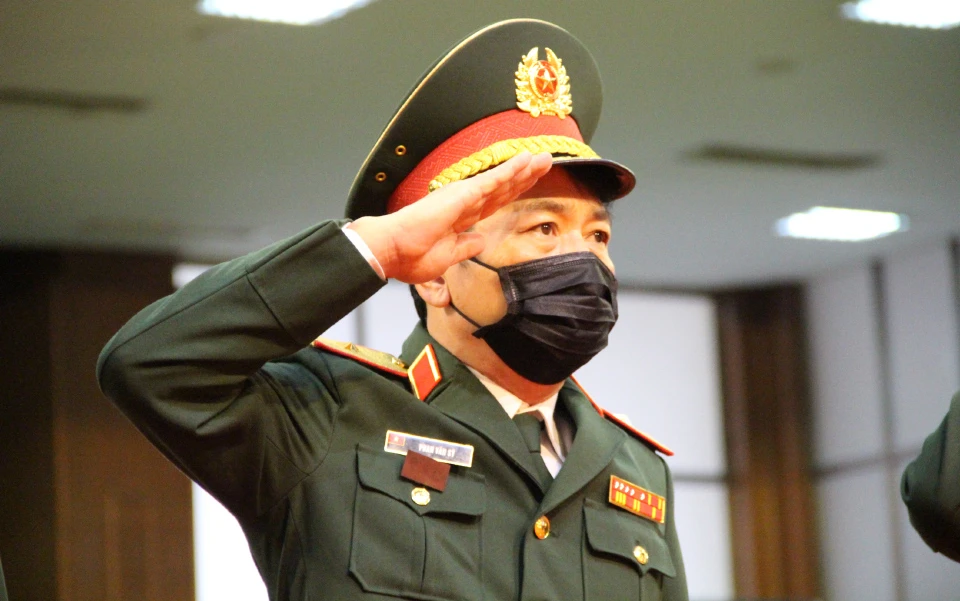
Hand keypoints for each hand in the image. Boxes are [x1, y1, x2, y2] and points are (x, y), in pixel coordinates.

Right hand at [348, 151, 551, 283]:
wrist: (393, 252)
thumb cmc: (411, 256)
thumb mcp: (448, 258)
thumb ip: (466, 247)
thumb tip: (481, 241)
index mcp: (462, 218)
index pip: (495, 202)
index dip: (514, 191)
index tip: (531, 181)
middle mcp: (465, 203)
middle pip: (503, 188)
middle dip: (525, 176)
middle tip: (546, 161)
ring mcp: (464, 196)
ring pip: (501, 180)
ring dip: (523, 169)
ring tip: (544, 158)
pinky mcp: (462, 195)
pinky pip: (492, 180)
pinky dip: (510, 169)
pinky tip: (525, 160)